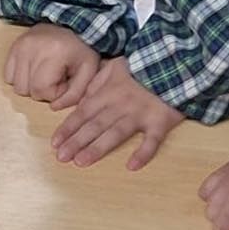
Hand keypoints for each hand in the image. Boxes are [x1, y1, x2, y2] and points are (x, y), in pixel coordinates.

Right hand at [4, 22, 100, 109]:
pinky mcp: (13, 47)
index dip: (55, 93)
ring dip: (30, 86)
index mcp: (53, 54)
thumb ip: (75, 94)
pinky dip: (20, 78)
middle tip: (56, 78)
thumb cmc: (82, 50)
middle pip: (27, 90)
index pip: (41, 90)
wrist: (71, 24)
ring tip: (45, 74)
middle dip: (42, 91)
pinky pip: (8, 76)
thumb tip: (53, 107)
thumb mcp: (89, 72)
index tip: (66, 82)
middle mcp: (31, 49)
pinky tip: (33, 70)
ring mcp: (19, 47)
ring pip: (16, 86)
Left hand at [50, 57, 183, 169]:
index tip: (54, 143)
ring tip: (81, 162)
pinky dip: (143, 153)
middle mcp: (120, 105)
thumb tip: (79, 100)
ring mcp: (140, 114)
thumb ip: (96, 83)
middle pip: (94, 125)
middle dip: (76, 142)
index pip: (83, 113)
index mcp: (107, 93)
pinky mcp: (160, 121)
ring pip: (116, 134)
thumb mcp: (113, 67)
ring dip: (98, 148)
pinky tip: (132, 166)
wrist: (174, 63)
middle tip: (61, 157)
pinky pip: (152, 140)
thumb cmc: (142, 66)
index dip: (68, 128)